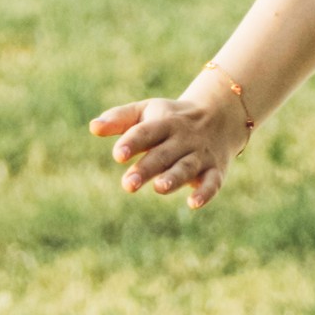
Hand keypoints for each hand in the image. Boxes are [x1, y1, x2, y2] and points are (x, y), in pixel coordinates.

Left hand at [92, 83, 253, 207]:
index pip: (147, 131)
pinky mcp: (215, 171)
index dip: (133, 142)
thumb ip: (119, 119)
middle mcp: (184, 139)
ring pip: (186, 167)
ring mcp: (200, 155)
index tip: (118, 155)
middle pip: (164, 154)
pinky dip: (205, 193)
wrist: (221, 115)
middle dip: (147, 168)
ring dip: (174, 178)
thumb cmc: (171, 118)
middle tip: (129, 184)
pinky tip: (193, 204)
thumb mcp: (146, 111)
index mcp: (165, 122)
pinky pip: (212, 182)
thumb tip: (93, 128)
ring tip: (158, 188)